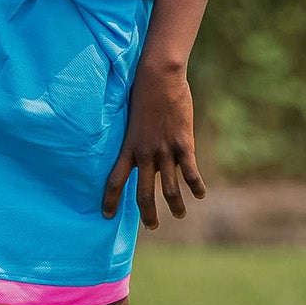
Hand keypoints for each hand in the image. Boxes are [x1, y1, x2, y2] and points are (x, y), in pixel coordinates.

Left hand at [102, 58, 206, 226]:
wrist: (157, 78)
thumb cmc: (142, 95)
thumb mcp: (130, 120)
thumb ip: (135, 140)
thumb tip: (138, 155)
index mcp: (127, 148)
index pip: (114, 180)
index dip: (109, 200)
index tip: (106, 215)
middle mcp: (144, 154)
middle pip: (143, 193)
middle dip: (148, 214)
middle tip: (152, 226)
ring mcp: (164, 150)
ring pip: (170, 189)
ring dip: (175, 205)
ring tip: (179, 214)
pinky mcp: (183, 144)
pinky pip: (190, 172)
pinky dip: (196, 186)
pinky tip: (200, 194)